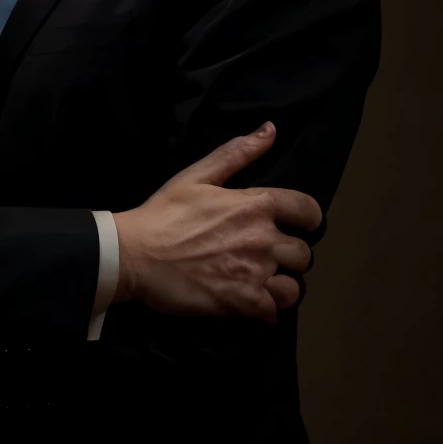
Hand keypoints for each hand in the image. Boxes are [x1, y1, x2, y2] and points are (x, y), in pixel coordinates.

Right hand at [111, 123, 321, 322]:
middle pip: (303, 254)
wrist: (134, 254)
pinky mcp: (242, 303)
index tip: (296, 225)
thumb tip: (271, 130)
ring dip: (282, 287)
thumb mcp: (197, 175)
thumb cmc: (163, 212)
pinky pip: (273, 313)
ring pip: (294, 288)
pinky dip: (266, 312)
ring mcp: (255, 273)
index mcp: (257, 205)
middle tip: (267, 258)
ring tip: (263, 285)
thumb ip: (238, 153)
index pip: (308, 211)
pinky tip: (252, 307)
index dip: (307, 219)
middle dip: (289, 257)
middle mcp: (263, 239)